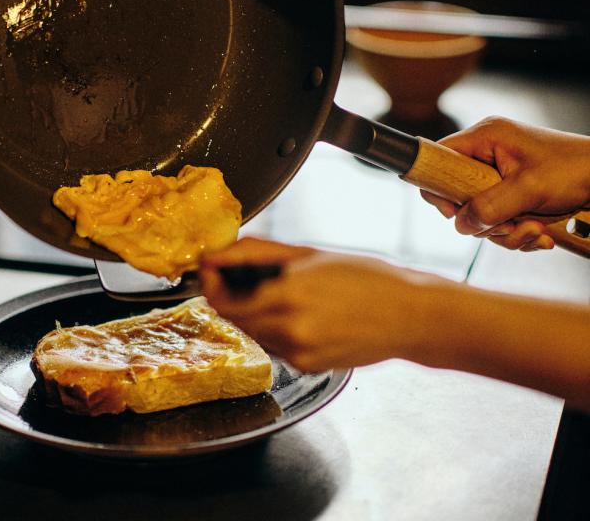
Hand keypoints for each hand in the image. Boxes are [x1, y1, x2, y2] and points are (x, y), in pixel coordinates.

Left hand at [199, 238, 446, 371]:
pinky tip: (306, 317)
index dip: (210, 285)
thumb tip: (218, 252)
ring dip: (256, 314)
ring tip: (289, 296)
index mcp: (289, 296)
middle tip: (245, 278)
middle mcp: (290, 330)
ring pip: (254, 333)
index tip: (211, 270)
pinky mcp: (307, 367)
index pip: (222, 300)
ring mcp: (298, 353)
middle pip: (234, 318)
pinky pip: (276, 347)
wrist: (410, 316)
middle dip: (232, 297)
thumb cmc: (367, 279)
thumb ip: (257, 253)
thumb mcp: (309, 254)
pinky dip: (278, 330)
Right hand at [421, 116, 589, 250]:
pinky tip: (540, 233)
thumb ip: (490, 207)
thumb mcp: (529, 188)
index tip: (456, 211)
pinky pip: (498, 221)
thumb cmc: (577, 170)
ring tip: (534, 229)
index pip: (439, 158)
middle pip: (458, 196)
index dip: (439, 188)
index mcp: (486, 138)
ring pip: (479, 215)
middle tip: (509, 224)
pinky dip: (517, 233)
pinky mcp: (511, 195)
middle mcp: (488, 156)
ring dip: (505, 231)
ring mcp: (499, 177)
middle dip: (484, 219)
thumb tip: (462, 224)